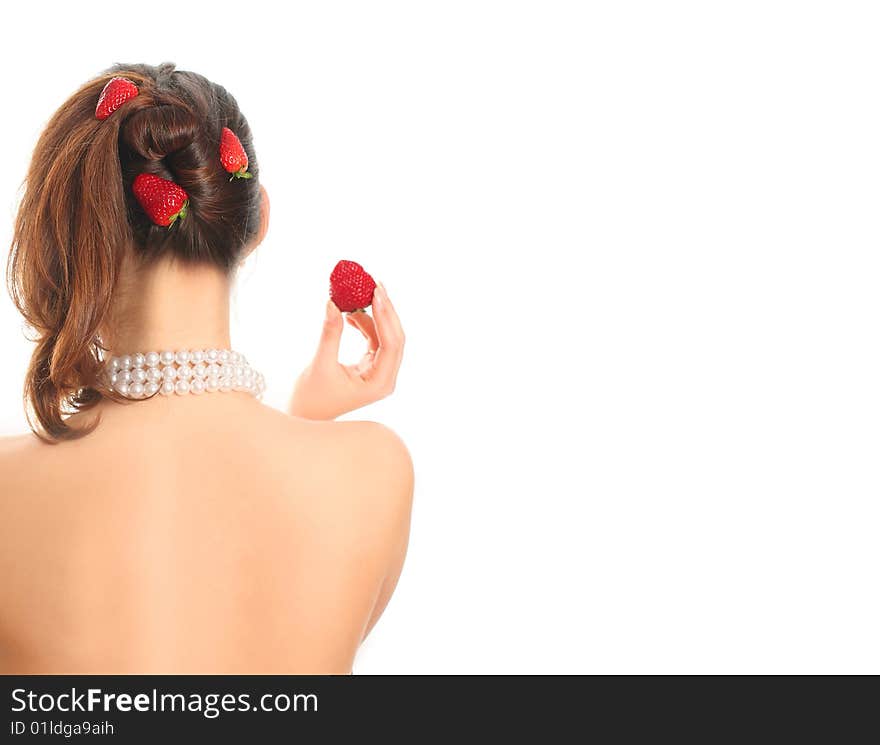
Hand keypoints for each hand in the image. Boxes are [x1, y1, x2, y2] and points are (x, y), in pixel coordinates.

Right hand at [288, 283, 404, 419]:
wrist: (305, 417)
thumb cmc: (311, 398)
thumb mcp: (320, 363)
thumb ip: (330, 333)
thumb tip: (333, 302)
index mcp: (380, 383)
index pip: (391, 343)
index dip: (385, 315)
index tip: (376, 292)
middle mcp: (385, 378)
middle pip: (394, 337)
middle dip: (385, 310)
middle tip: (374, 284)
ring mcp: (379, 372)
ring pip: (385, 336)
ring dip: (373, 315)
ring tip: (356, 295)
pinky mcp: (370, 367)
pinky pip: (374, 340)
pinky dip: (364, 325)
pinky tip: (350, 314)